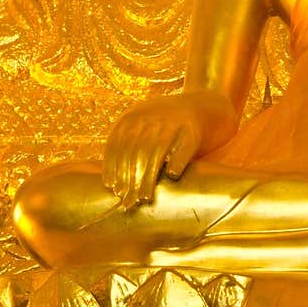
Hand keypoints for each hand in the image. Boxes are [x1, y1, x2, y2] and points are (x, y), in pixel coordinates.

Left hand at [104, 95, 209, 209]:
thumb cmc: (161, 126)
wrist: (197, 107)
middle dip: (129, 178)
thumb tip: (109, 183)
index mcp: (133, 116)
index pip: (117, 144)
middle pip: (135, 152)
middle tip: (127, 200)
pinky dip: (176, 163)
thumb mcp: (139, 126)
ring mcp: (172, 124)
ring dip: (148, 178)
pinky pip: (182, 151)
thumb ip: (124, 146)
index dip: (114, 167)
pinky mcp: (192, 132)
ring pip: (156, 153)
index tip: (113, 188)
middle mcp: (151, 118)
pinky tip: (171, 176)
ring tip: (144, 197)